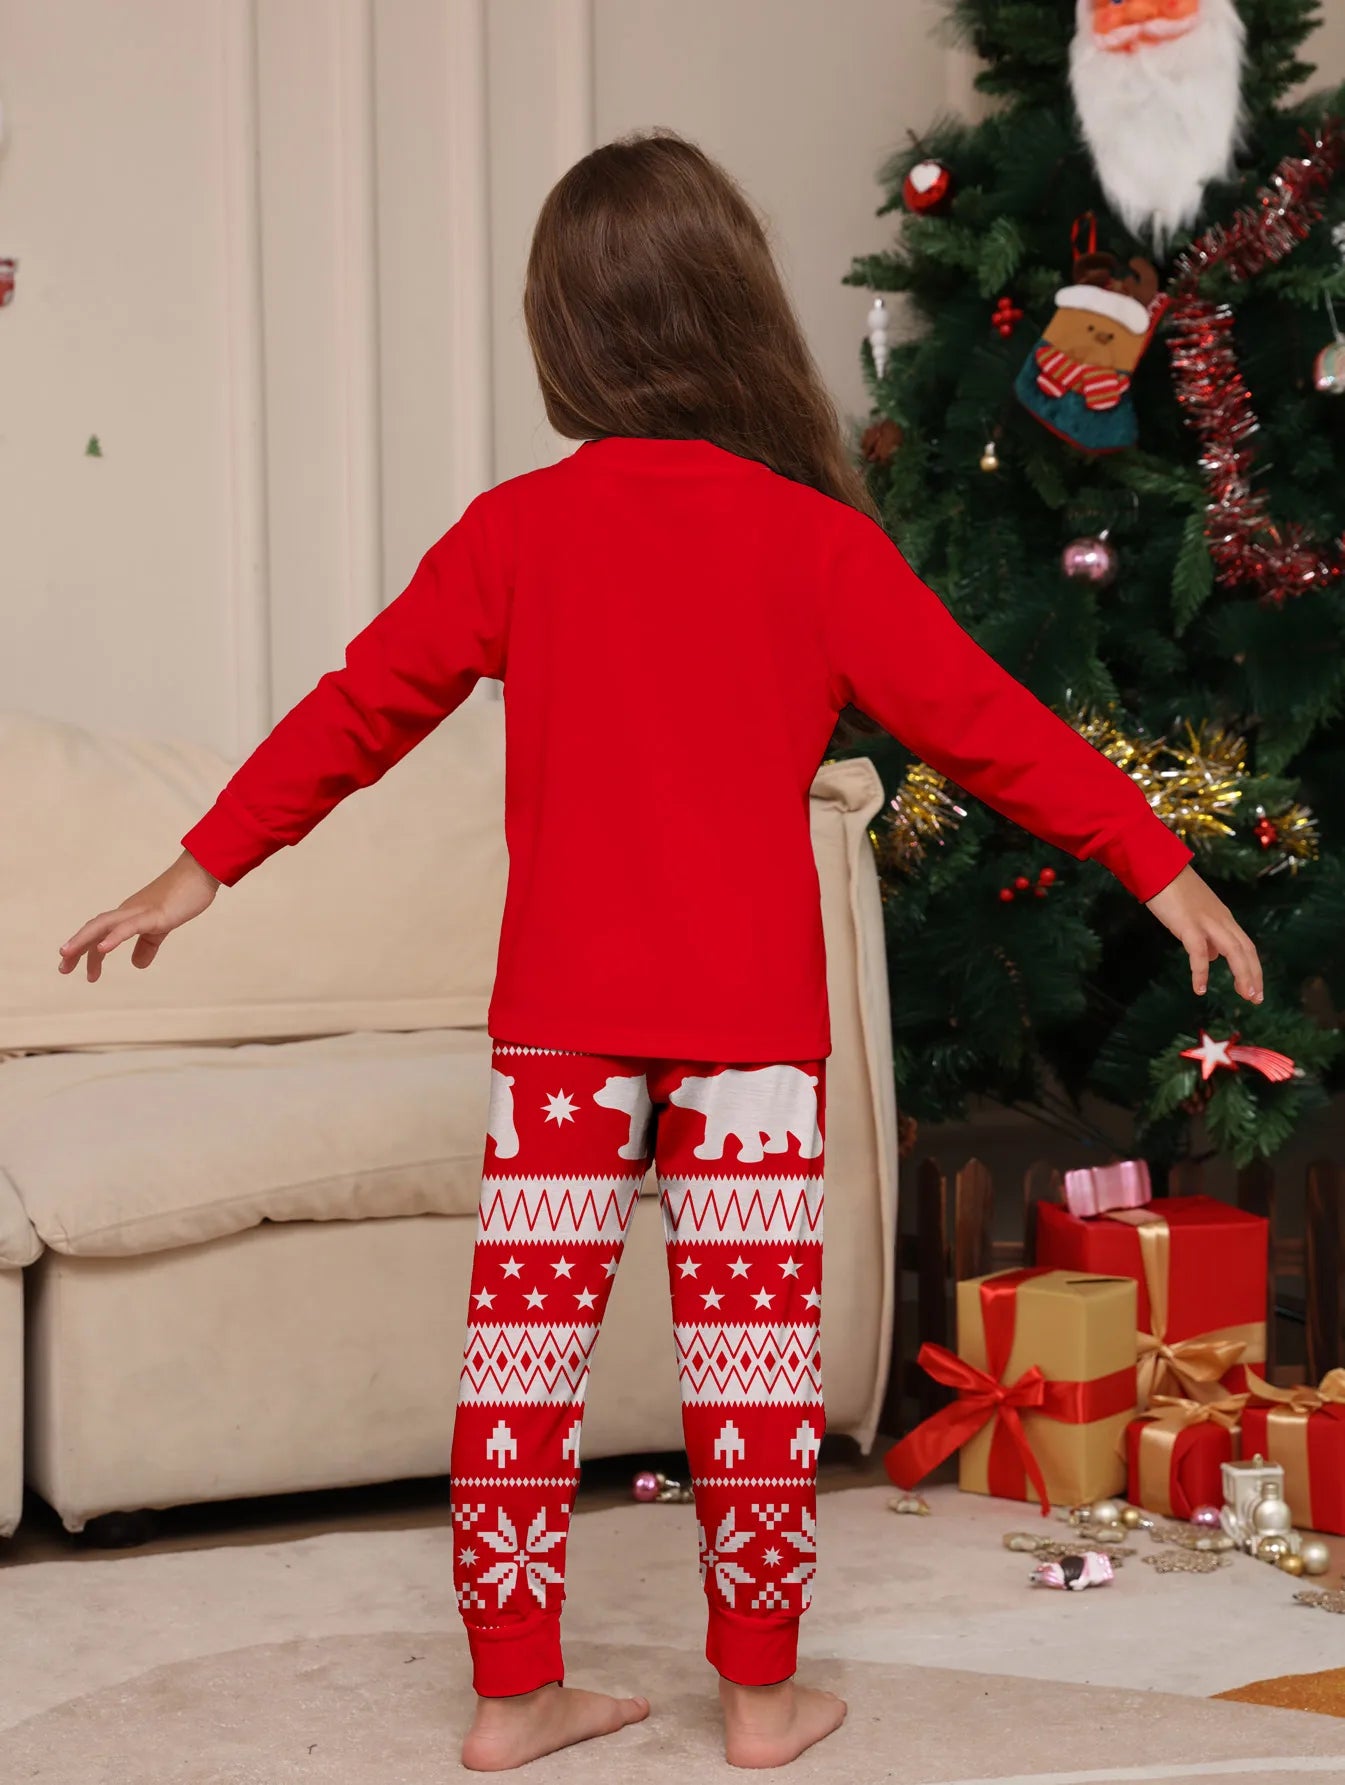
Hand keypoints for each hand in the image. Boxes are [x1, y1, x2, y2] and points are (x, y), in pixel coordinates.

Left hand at [59, 851, 219, 982]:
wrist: (201, 872)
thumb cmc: (185, 895)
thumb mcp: (164, 926)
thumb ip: (148, 944)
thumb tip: (136, 964)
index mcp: (130, 915)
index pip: (101, 933)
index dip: (88, 952)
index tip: (85, 974)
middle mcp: (128, 911)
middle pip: (94, 928)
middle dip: (76, 948)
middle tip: (62, 968)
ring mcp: (140, 911)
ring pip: (103, 925)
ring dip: (83, 940)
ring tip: (67, 955)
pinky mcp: (154, 914)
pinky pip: (129, 927)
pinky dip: (113, 937)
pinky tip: (102, 949)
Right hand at [1144, 865, 1262, 1001]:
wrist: (1158, 868)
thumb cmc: (1172, 889)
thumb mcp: (1194, 914)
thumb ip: (1206, 935)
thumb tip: (1214, 957)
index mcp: (1223, 918)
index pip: (1246, 946)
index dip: (1253, 968)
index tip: (1255, 989)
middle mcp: (1221, 920)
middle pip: (1246, 950)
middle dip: (1254, 975)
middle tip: (1256, 998)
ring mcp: (1207, 922)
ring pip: (1234, 951)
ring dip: (1242, 975)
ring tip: (1245, 995)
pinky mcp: (1189, 925)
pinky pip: (1199, 952)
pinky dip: (1201, 972)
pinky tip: (1199, 989)